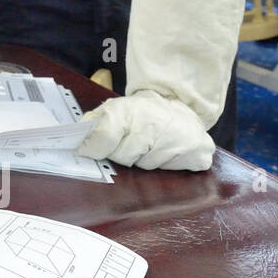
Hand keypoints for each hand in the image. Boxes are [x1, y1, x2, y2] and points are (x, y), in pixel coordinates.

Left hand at [77, 92, 214, 170]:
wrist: (180, 106)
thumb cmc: (142, 112)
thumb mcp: (115, 109)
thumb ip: (94, 124)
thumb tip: (79, 144)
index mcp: (128, 110)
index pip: (103, 138)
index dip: (95, 147)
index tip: (89, 150)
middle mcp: (153, 124)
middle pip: (123, 157)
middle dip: (123, 152)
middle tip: (132, 140)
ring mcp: (178, 141)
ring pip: (146, 165)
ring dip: (145, 158)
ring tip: (151, 142)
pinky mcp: (197, 154)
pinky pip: (171, 171)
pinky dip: (167, 164)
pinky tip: (168, 150)